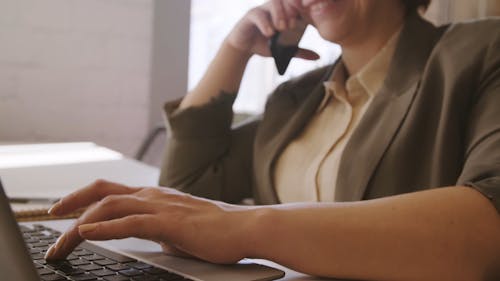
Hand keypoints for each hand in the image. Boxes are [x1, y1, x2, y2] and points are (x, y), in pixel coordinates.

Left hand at [45, 180, 256, 263]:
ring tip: (61, 241)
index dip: (82, 199)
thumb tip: (147, 236)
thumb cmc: (216, 230)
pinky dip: (103, 228)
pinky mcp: (169, 222)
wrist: (244, 228)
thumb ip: (159, 229)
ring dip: (78, 225)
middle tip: (50, 218)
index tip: (64, 213)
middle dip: (71, 203)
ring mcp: (161, 206)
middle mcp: (153, 196)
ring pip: (109, 207)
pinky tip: (86, 233)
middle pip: (102, 192)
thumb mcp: (179, 228)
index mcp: (155, 196)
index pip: (111, 192)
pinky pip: (130, 222)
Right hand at [225, 0, 318, 59]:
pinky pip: (258, 14)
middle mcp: (274, 8)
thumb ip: (299, 51)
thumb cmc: (264, 45)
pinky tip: (269, 33)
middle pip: (286, 0)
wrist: (244, 49)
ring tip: (281, 29)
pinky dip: (265, 23)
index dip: (302, 9)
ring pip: (274, 3)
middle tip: (292, 26)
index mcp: (285, 13)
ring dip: (279, 15)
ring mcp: (263, 10)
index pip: (296, 5)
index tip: (306, 21)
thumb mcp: (284, 50)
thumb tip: (318, 57)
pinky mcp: (251, 15)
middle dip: (291, 11)